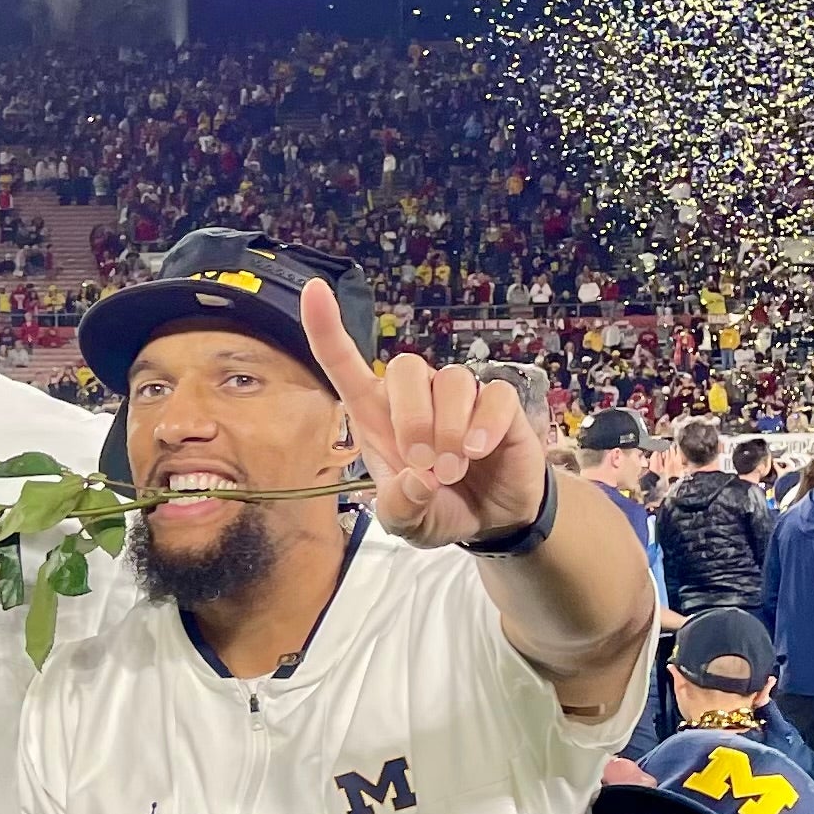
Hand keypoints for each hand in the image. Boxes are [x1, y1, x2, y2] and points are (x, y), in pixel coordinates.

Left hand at [300, 291, 548, 547]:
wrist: (491, 520)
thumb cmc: (436, 508)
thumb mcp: (407, 522)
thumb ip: (399, 509)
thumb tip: (415, 482)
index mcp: (377, 417)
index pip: (345, 363)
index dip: (327, 328)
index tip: (314, 291)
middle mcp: (416, 398)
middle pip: (405, 367)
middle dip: (412, 417)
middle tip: (423, 464)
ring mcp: (459, 397)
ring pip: (452, 381)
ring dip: (450, 430)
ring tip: (453, 470)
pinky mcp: (499, 404)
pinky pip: (493, 395)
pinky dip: (484, 425)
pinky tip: (479, 452)